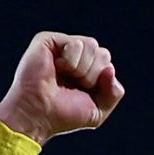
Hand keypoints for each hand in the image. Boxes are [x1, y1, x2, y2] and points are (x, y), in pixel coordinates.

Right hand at [0, 31, 124, 144]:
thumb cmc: (64, 115)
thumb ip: (114, 93)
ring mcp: (62, 46)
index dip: (101, 82)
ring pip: (92, 45)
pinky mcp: (49, 40)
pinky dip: (71, 62)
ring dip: (82, 69)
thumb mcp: (98, 111)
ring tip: (64, 78)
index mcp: (87, 69)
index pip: (107, 64)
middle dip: (93, 75)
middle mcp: (75, 56)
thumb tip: (110, 69)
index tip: (83, 93)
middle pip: (103, 53)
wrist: (39, 115)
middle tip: (73, 86)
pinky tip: (56, 68)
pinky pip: (77, 44)